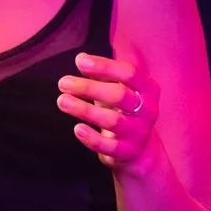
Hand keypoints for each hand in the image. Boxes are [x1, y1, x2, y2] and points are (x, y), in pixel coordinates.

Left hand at [57, 52, 157, 168]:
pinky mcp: (127, 152)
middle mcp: (148, 110)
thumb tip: (82, 59)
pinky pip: (109, 146)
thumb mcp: (117, 88)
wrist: (139, 148)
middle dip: (89, 88)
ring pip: (113, 121)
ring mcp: (139, 132)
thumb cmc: (123, 110)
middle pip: (120, 95)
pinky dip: (92, 138)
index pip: (129, 73)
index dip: (104, 66)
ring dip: (85, 110)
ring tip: (62, 101)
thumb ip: (103, 74)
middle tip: (63, 83)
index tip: (80, 62)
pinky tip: (77, 128)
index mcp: (147, 88)